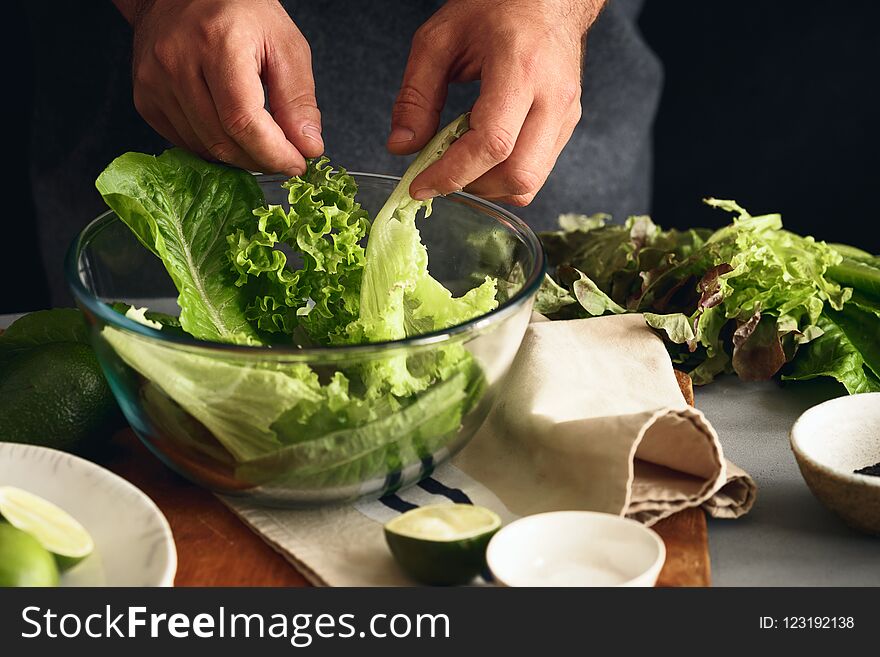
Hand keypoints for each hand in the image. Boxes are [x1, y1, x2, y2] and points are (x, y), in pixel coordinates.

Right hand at [126, 0, 321, 174]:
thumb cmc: (238, 12)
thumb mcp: (284, 44)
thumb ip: (298, 99)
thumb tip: (307, 147)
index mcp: (217, 43)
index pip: (244, 121)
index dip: (274, 153)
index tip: (297, 164)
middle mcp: (177, 62)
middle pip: (224, 141)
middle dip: (261, 160)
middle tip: (285, 158)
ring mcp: (154, 82)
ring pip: (205, 149)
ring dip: (240, 157)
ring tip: (261, 142)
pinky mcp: (144, 99)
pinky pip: (185, 143)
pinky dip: (214, 148)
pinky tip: (231, 133)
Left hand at [388, 0, 601, 205]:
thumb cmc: (495, 8)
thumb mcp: (439, 40)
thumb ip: (416, 96)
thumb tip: (402, 147)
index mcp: (521, 69)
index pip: (491, 144)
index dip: (452, 174)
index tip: (421, 185)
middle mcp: (553, 97)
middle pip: (519, 176)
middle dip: (473, 187)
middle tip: (441, 175)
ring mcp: (566, 113)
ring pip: (530, 182)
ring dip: (489, 186)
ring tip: (462, 162)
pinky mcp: (568, 124)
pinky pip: (537, 170)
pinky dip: (503, 175)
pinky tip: (483, 154)